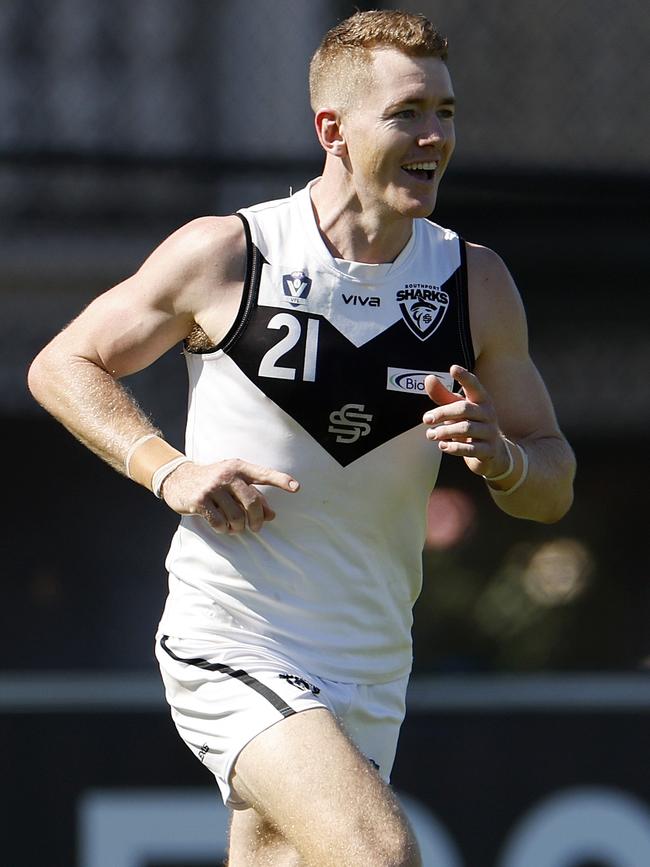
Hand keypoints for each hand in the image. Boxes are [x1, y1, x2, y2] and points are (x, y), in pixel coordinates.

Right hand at [160, 458, 299, 533]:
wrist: (178, 478)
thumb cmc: (214, 482)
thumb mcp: (233, 483)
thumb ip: (254, 496)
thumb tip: (272, 516)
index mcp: (239, 467)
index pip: (264, 474)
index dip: (281, 480)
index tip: (297, 488)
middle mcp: (227, 475)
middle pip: (252, 502)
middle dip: (257, 520)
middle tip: (256, 528)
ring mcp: (212, 487)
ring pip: (236, 516)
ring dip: (238, 527)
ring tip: (235, 527)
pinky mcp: (200, 501)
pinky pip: (219, 523)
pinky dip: (224, 529)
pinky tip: (222, 527)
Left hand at [422, 365, 509, 478]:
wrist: (493, 453)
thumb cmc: (471, 425)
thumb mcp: (457, 410)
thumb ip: (443, 396)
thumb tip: (429, 378)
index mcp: (481, 400)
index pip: (474, 386)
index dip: (464, 377)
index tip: (453, 368)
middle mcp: (488, 413)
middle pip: (464, 408)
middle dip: (442, 413)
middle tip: (426, 419)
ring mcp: (490, 432)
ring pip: (466, 429)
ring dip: (445, 431)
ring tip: (430, 435)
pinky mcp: (488, 451)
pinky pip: (470, 449)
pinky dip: (454, 447)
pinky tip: (442, 445)